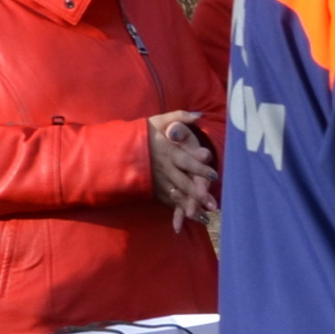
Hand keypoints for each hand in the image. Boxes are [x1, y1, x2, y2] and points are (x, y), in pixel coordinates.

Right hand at [147, 111, 217, 225]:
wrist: (118, 146)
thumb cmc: (144, 132)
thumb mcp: (159, 120)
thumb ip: (180, 117)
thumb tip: (200, 115)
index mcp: (167, 151)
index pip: (186, 161)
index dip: (200, 168)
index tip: (215, 176)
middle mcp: (163, 167)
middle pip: (183, 182)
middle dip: (198, 194)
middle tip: (213, 205)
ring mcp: (157, 180)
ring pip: (176, 195)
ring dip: (189, 206)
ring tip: (203, 216)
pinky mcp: (153, 188)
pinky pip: (167, 200)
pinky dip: (177, 210)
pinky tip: (189, 218)